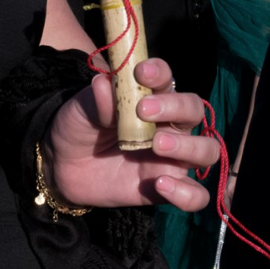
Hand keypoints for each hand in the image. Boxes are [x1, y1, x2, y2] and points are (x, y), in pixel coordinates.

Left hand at [45, 58, 217, 209]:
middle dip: (175, 107)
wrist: (63, 166)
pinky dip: (187, 193)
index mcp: (152, 98)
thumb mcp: (81, 110)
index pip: (167, 80)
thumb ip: (97, 100)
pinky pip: (196, 196)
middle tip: (143, 111)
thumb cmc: (79, 128)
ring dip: (189, 146)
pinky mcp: (166, 188)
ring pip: (206, 151)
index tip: (141, 72)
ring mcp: (171, 158)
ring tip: (157, 145)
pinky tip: (161, 185)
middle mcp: (169, 126)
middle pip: (194, 111)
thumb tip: (104, 84)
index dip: (160, 73)